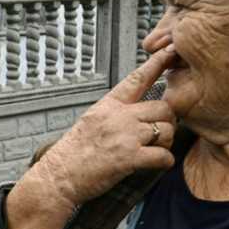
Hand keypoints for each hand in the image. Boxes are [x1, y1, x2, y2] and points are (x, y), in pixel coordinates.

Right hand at [35, 44, 177, 207]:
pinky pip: (164, 155)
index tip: (170, 51)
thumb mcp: (90, 121)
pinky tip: (156, 164)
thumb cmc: (73, 153)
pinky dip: (164, 161)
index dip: (157, 63)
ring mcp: (125, 136)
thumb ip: (115, 112)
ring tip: (152, 151)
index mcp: (108, 105)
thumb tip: (137, 110)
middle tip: (157, 134)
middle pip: (163, 108)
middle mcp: (119, 116)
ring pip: (167, 130)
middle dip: (166, 121)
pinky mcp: (130, 158)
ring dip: (164, 143)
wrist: (58, 177)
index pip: (137, 78)